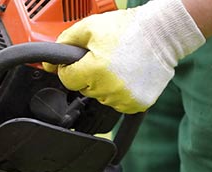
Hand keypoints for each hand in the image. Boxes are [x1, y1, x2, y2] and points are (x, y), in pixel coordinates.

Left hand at [43, 0, 204, 113]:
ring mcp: (124, 99)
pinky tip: (128, 76)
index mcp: (95, 70)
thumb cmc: (128, 28)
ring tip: (119, 66)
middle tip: (105, 58)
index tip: (80, 60)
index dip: (71, 68)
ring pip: (100, 98)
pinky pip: (118, 104)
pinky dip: (120, 93)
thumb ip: (65, 42)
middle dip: (89, 75)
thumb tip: (48, 62)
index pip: (67, 79)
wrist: (163, 33)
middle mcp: (109, 88)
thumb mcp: (91, 27)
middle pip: (84, 89)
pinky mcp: (137, 105)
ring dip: (104, 85)